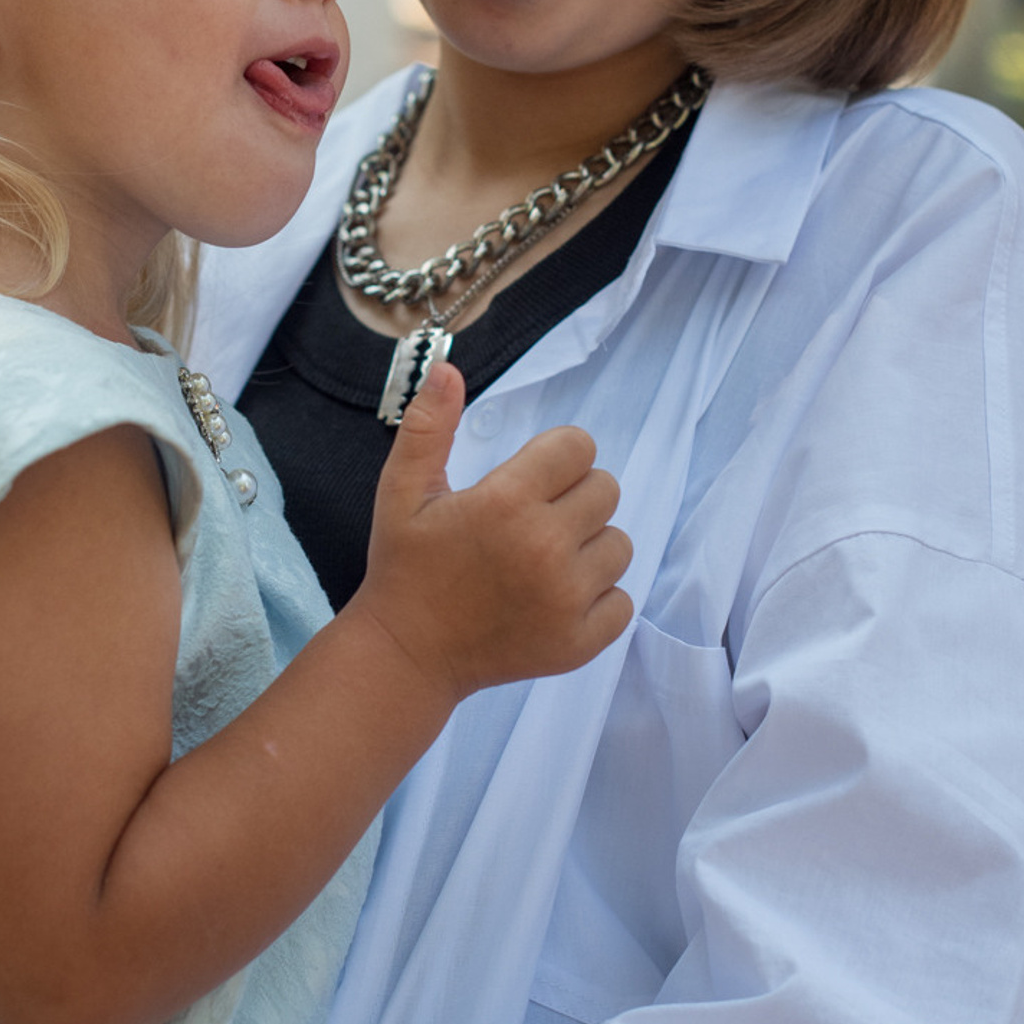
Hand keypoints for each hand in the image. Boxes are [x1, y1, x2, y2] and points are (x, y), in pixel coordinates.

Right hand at [348, 362, 632, 708]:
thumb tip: (449, 368)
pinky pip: (622, 600)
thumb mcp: (401, 491)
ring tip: (543, 560)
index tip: (529, 480)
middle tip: (532, 521)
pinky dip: (596, 598)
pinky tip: (554, 598)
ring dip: (588, 547)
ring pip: (619, 544)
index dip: (555, 457)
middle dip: (573, 497)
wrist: (407, 655)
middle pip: (606, 489)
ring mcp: (567, 599)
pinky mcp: (581, 642)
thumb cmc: (406, 567)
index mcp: (506, 502)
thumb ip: (428, 426)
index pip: (578, 447)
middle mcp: (545, 547)